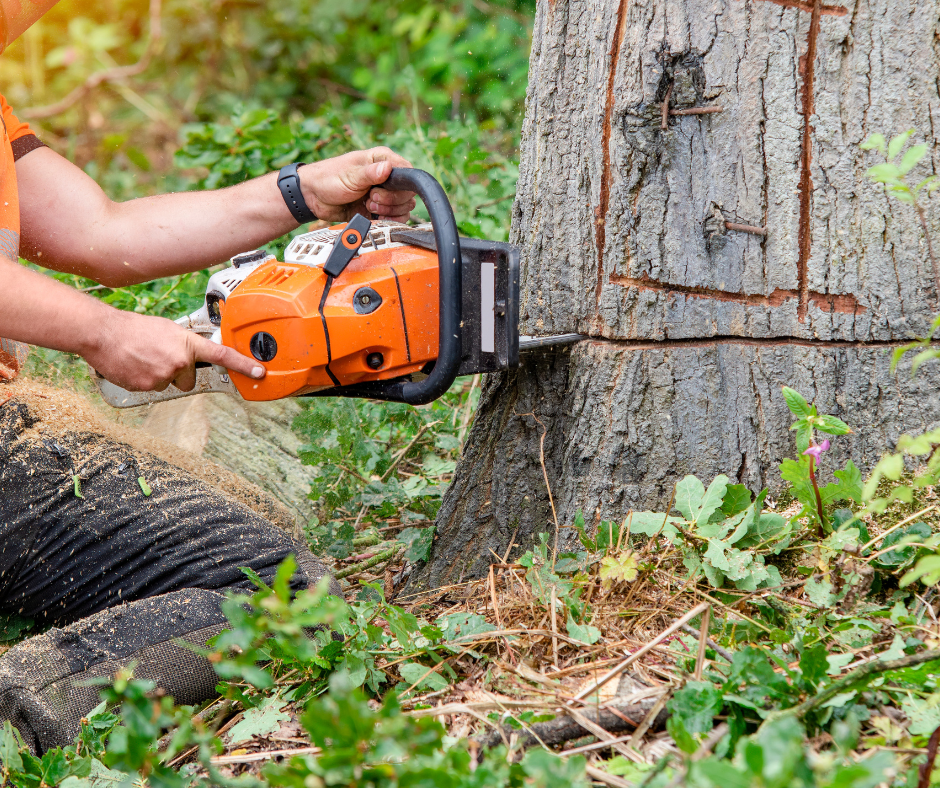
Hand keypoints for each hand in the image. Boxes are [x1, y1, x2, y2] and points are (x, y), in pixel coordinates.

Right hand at [84, 310, 264, 391]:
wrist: (103, 333)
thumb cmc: (133, 328)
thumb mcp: (166, 329)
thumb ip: (184, 342)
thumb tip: (192, 353)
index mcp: (187, 344)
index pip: (221, 355)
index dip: (242, 365)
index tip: (258, 372)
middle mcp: (180, 361)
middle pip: (189, 378)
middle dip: (178, 372)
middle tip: (159, 356)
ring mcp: (164, 376)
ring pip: (170, 384)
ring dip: (160, 375)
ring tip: (143, 358)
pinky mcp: (148, 387)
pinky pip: (154, 388)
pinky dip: (146, 380)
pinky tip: (134, 365)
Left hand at [301, 147, 415, 222]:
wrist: (314, 198)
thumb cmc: (328, 178)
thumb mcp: (350, 175)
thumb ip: (370, 173)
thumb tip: (388, 168)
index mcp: (382, 160)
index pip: (408, 173)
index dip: (400, 186)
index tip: (380, 189)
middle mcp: (387, 176)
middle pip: (408, 194)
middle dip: (391, 201)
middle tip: (370, 198)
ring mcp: (385, 194)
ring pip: (404, 207)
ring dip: (388, 211)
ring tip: (368, 205)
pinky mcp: (380, 209)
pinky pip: (396, 218)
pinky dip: (388, 221)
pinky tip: (374, 216)